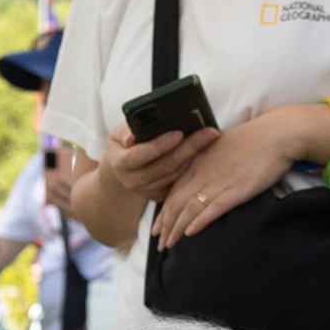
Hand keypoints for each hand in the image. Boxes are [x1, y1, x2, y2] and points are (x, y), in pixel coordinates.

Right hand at [101, 122, 216, 210]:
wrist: (124, 168)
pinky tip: (206, 153)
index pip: (140, 155)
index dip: (160, 145)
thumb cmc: (125, 144)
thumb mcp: (119, 134)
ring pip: (176, 174)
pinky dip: (193, 167)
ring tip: (211, 138)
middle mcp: (133, 181)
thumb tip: (131, 137)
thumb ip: (124, 132)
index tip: (178, 133)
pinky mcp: (160, 196)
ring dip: (195, 156)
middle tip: (209, 132)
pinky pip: (180, 181)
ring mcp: (148, 191)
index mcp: (121, 163)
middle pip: (166, 165)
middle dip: (189, 147)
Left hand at [152, 109, 312, 247]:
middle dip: (165, 225)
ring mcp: (220, 181)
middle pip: (176, 202)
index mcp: (199, 162)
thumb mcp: (221, 148)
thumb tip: (201, 178)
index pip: (173, 191)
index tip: (157, 227)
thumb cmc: (253, 139)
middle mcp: (204, 172)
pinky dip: (200, 221)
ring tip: (169, 245)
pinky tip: (190, 233)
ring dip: (177, 228)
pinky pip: (214, 207)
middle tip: (159, 243)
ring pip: (190, 208)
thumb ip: (207, 163)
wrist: (278, 134)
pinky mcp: (238, 189)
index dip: (163, 212)